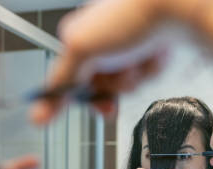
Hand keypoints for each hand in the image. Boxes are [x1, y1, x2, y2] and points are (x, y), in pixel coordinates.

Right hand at [30, 0, 175, 123]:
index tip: (92, 110)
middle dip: (114, 85)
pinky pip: (147, 73)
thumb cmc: (130, 15)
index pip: (69, 78)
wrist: (176, 4)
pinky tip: (157, 52)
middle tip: (124, 75)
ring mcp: (128, 43)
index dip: (79, 97)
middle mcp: (102, 38)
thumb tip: (36, 114)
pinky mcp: (151, 46)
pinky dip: (153, 67)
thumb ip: (60, 81)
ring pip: (125, 82)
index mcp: (80, 33)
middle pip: (99, 85)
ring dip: (136, 75)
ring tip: (143, 55)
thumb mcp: (83, 49)